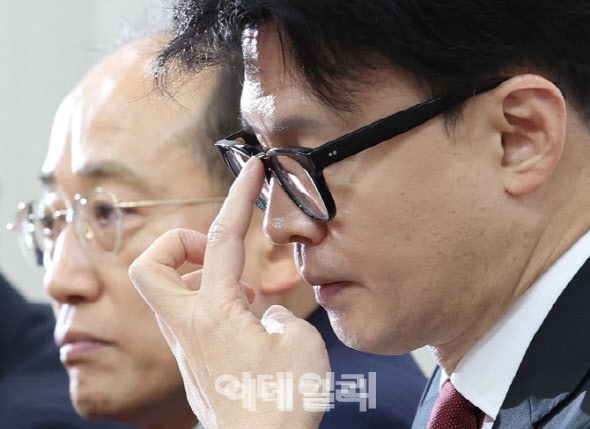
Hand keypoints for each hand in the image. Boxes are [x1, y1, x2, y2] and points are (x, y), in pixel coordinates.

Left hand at [129, 158, 330, 428]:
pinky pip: (189, 316)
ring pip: (169, 292)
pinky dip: (212, 304)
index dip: (237, 196)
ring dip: (199, 276)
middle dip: (176, 244)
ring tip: (241, 292)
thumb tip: (261, 314)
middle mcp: (189, 325)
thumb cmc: (281, 402)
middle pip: (150, 265)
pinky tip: (246, 322)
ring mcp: (186, 345)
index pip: (220, 239)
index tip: (253, 167)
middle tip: (213, 253)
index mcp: (215, 311)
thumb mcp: (299, 343)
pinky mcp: (193, 361)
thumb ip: (278, 314)